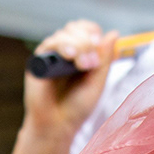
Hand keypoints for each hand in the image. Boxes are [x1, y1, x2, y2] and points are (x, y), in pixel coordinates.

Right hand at [23, 20, 118, 142]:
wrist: (57, 126)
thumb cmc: (77, 107)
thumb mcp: (97, 82)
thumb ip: (105, 59)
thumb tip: (114, 33)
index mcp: (82, 54)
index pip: (89, 30)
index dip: (93, 33)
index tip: (98, 45)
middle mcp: (67, 51)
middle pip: (77, 28)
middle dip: (86, 41)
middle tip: (90, 64)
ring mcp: (52, 55)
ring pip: (64, 33)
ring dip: (77, 44)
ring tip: (81, 65)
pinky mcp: (39, 61)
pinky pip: (50, 44)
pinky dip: (61, 46)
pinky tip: (69, 56)